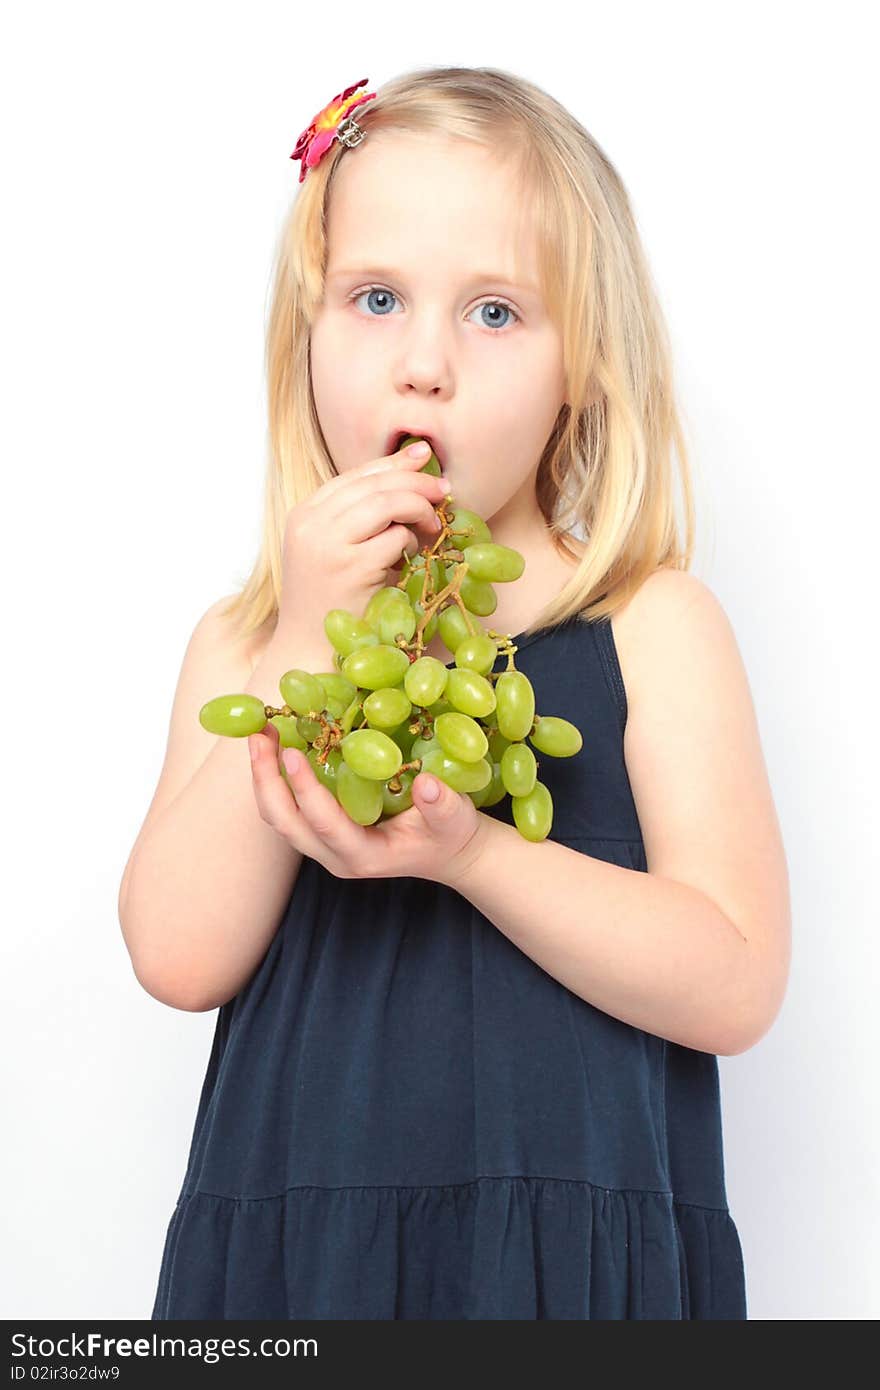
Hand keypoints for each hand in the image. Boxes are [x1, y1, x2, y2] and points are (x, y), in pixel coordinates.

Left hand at [248, 719, 490, 886]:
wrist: (447, 852)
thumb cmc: (450, 834)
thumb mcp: (455, 818)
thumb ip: (443, 805)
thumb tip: (427, 783)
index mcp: (364, 855)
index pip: (325, 823)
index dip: (306, 789)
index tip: (292, 752)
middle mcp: (334, 856)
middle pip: (285, 821)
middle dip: (266, 778)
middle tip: (259, 734)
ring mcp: (323, 846)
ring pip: (278, 815)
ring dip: (264, 775)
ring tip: (260, 733)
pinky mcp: (321, 832)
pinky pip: (286, 807)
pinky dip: (275, 777)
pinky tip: (277, 743)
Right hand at [276, 440, 449, 646]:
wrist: (309, 651)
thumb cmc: (330, 603)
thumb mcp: (335, 550)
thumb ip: (359, 517)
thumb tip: (409, 475)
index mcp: (304, 514)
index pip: (355, 474)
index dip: (394, 462)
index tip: (425, 456)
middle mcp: (310, 523)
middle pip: (374, 483)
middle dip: (416, 482)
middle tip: (444, 491)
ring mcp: (327, 545)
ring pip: (386, 503)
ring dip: (419, 509)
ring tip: (433, 527)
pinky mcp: (350, 568)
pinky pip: (395, 539)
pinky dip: (411, 544)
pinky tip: (411, 559)